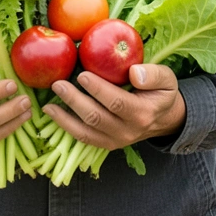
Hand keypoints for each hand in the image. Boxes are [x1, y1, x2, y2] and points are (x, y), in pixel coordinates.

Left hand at [43, 64, 185, 150]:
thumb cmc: (162, 93)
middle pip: (96, 117)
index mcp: (142, 113)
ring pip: (86, 131)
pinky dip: (65, 126)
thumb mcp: (167, 79)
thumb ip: (153, 74)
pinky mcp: (105, 143)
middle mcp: (127, 130)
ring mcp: (115, 140)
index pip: (117, 102)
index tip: (82, 74)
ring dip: (64, 117)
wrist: (164, 119)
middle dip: (74, 100)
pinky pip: (83, 137)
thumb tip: (133, 72)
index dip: (98, 90)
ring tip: (48, 102)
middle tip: (58, 83)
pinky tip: (52, 113)